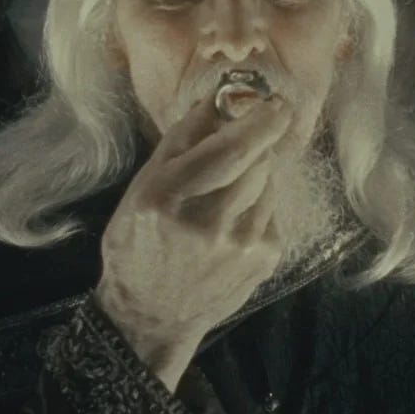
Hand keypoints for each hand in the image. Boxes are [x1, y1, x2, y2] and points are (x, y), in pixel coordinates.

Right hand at [94, 97, 291, 390]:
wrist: (151, 316)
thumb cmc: (138, 244)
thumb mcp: (142, 189)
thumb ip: (181, 141)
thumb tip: (217, 98)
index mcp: (169, 196)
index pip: (232, 148)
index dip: (261, 120)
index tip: (275, 101)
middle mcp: (209, 221)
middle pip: (259, 159)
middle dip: (258, 141)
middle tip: (248, 137)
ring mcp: (241, 244)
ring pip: (270, 181)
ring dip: (258, 172)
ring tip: (229, 190)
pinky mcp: (264, 258)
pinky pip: (273, 209)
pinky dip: (259, 203)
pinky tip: (233, 221)